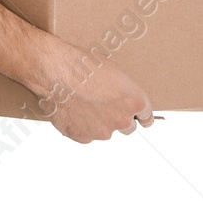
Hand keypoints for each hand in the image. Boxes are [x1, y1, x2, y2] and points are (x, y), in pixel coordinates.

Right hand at [37, 41, 153, 143]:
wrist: (54, 71)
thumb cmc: (81, 64)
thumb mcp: (111, 69)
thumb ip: (122, 89)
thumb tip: (119, 95)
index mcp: (134, 101)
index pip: (147, 117)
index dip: (141, 117)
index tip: (140, 119)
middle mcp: (122, 119)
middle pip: (128, 127)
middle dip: (117, 118)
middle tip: (102, 105)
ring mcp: (102, 131)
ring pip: (104, 131)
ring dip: (97, 122)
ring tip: (81, 104)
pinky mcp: (83, 137)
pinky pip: (85, 134)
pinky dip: (80, 126)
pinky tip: (72, 110)